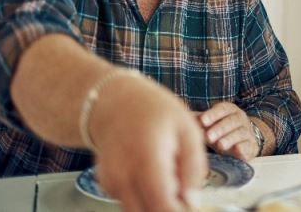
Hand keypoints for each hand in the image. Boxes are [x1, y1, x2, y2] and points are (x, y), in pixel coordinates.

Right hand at [89, 75, 206, 211]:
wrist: (114, 101)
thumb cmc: (153, 110)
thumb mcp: (187, 128)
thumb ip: (193, 166)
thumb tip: (193, 200)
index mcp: (147, 163)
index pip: (164, 208)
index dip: (182, 210)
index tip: (192, 202)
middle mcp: (124, 178)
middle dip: (170, 207)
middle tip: (183, 186)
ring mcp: (111, 184)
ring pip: (140, 211)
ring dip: (157, 202)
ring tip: (168, 171)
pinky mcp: (107, 186)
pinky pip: (130, 202)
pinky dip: (144, 195)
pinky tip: (151, 170)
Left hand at [198, 102, 259, 160]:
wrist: (241, 141)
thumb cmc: (220, 130)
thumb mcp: (210, 123)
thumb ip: (198, 120)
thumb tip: (180, 116)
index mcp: (230, 110)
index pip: (223, 109)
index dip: (213, 114)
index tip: (202, 121)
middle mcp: (240, 119)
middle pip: (232, 121)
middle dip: (220, 128)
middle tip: (208, 137)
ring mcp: (247, 132)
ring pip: (240, 133)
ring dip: (230, 139)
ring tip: (220, 146)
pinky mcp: (251, 145)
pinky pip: (248, 145)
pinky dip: (243, 147)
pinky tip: (236, 150)